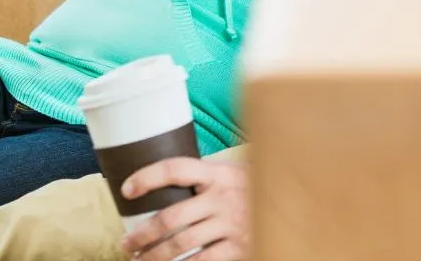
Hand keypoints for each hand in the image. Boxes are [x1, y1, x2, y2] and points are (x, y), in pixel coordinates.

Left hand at [118, 156, 249, 260]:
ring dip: (155, 255)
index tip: (126, 190)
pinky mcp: (240, 247)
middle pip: (171, 216)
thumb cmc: (255, 189)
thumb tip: (163, 185)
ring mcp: (232, 224)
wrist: (295, 206)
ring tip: (139, 260)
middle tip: (126, 243)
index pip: (175, 169)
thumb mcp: (233, 174)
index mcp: (218, 173)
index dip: (147, 177)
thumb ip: (206, 178)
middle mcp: (223, 197)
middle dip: (143, 233)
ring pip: (181, 243)